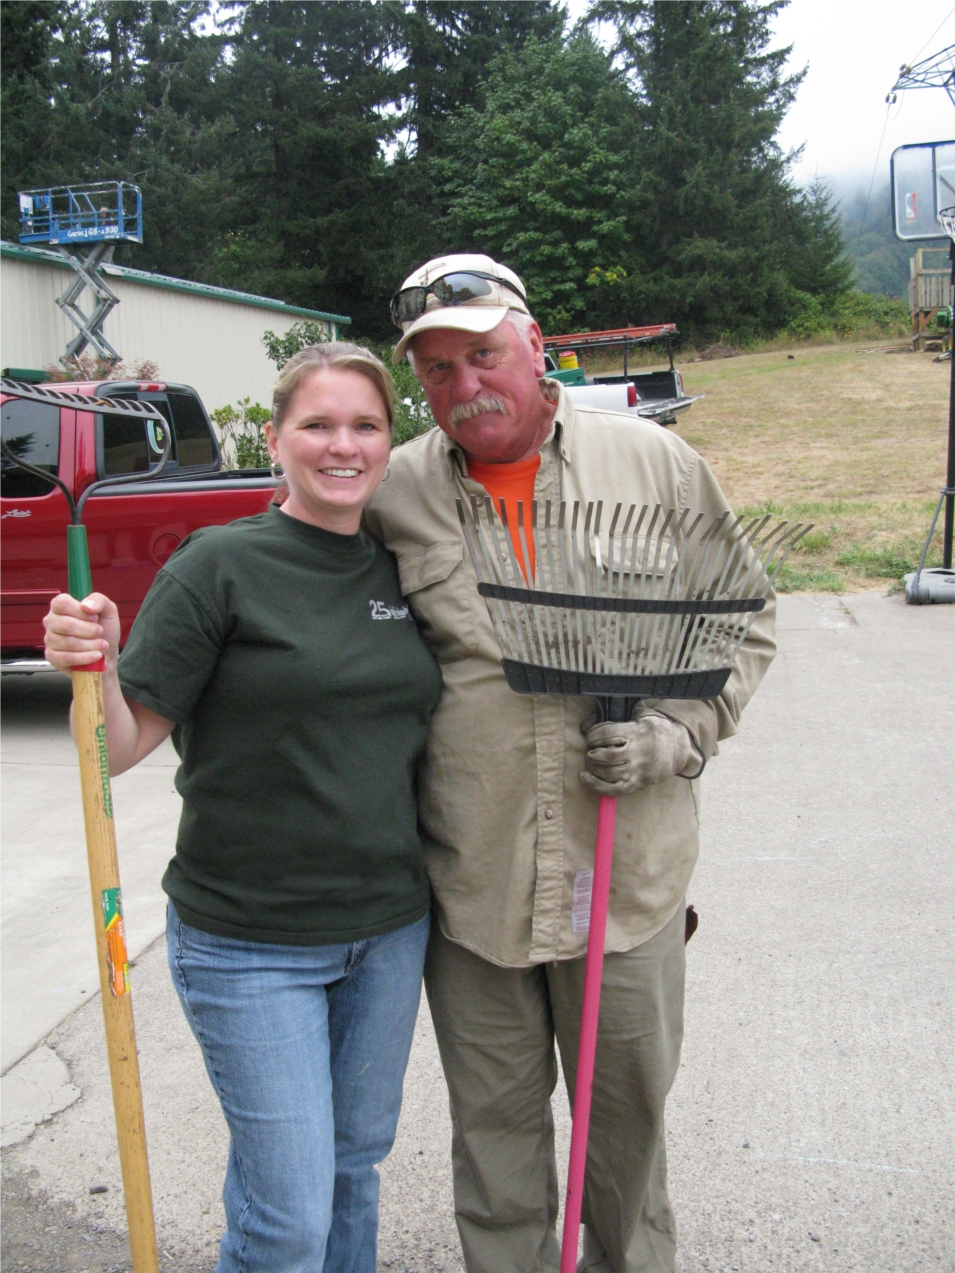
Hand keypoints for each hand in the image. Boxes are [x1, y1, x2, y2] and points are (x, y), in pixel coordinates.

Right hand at [43, 592, 119, 671]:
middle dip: (90, 631)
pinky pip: (67, 658)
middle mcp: (51, 621)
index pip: (62, 604)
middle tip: (101, 633)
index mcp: (60, 606)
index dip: (81, 612)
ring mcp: (49, 640)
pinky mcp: (52, 657)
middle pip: (66, 625)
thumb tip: (85, 605)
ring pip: (69, 643)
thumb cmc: (104, 628)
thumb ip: (99, 600)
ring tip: (102, 645)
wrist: (107, 652)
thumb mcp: (108, 609)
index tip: (95, 618)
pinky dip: (86, 658)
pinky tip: (96, 655)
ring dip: (91, 645)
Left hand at [579, 711, 702, 795]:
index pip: (607, 734)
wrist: (679, 750)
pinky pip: (613, 789)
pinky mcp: (637, 784)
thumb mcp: (644, 716)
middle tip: (589, 750)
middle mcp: (637, 753)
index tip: (589, 736)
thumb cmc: (657, 731)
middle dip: (592, 753)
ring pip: (607, 772)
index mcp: (638, 733)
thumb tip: (589, 723)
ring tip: (590, 761)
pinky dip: (595, 785)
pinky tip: (585, 777)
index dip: (593, 735)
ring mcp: (637, 771)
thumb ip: (622, 717)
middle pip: (606, 756)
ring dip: (592, 767)